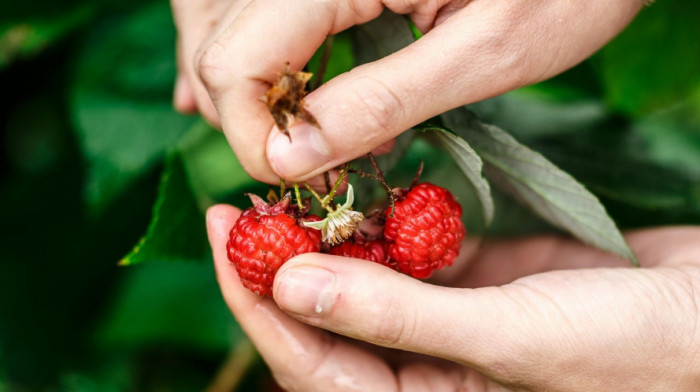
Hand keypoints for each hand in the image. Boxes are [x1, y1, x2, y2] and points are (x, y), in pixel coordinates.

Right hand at [173, 0, 644, 182]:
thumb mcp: (484, 54)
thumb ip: (380, 102)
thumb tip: (290, 159)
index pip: (239, 58)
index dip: (253, 135)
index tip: (302, 182)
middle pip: (221, 39)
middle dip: (246, 116)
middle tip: (302, 166)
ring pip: (226, 22)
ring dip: (244, 88)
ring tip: (286, 140)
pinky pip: (262, 12)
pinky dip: (257, 58)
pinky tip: (275, 97)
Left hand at [207, 204, 699, 390]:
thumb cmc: (628, 353)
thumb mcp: (503, 339)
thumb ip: (393, 315)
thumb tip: (290, 284)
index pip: (310, 363)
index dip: (257, 303)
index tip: (227, 236)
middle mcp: (422, 371)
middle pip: (325, 319)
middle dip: (279, 265)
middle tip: (241, 207)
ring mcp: (446, 322)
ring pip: (363, 281)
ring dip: (329, 239)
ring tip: (293, 192)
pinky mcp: (473, 281)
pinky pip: (410, 250)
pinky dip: (387, 220)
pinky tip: (367, 191)